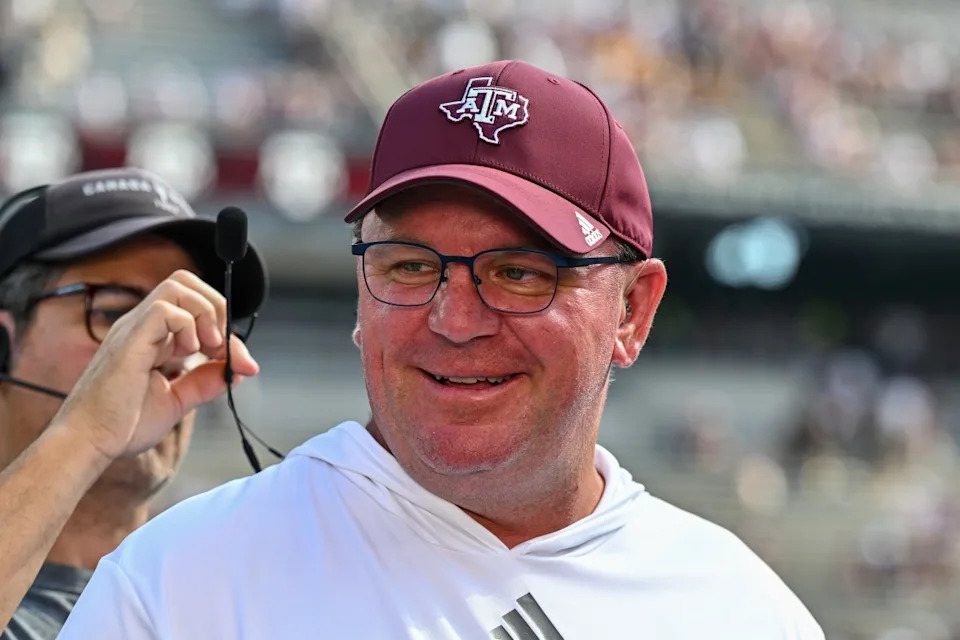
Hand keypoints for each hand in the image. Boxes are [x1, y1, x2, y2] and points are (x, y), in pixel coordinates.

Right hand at [51, 270, 259, 461]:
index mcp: (152, 337)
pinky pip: (164, 308)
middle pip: (185, 282)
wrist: (89, 444)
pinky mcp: (129, 339)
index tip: (241, 362)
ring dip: (206, 313)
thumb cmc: (122, 426)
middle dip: (217, 307)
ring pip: (178, 286)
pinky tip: (188, 352)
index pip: (194, 307)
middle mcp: (142, 326)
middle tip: (222, 347)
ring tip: (209, 347)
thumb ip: (204, 383)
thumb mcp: (176, 401)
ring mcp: (133, 329)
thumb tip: (237, 370)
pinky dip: (188, 325)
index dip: (225, 328)